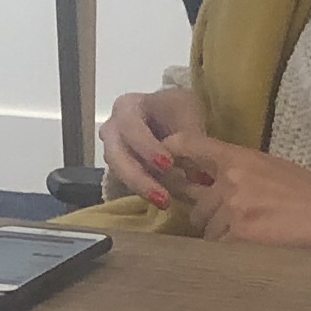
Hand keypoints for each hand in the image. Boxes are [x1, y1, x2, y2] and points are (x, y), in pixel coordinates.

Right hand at [102, 82, 205, 206]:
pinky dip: (144, 190)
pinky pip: (126, 181)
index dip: (147, 147)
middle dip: (139, 177)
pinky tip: (163, 199)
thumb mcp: (187, 113)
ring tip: (165, 202)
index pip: (130, 128)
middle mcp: (112, 128)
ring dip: (141, 188)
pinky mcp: (120, 167)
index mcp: (126, 107)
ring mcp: (113, 149)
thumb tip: (197, 173)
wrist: (172, 114)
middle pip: (116, 155)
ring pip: (118, 172)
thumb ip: (190, 139)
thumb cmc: (178, 109)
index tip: (168, 164)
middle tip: (162, 196)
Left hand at [159, 134, 310, 248]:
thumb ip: (239, 172)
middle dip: (210, 217)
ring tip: (255, 237)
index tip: (164, 163)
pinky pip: (219, 248)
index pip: (189, 145)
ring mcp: (234, 208)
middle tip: (239, 224)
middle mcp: (231, 179)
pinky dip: (232, 254)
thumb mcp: (273, 170)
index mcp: (240, 158)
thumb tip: (210, 181)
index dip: (170, 152)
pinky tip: (256, 251)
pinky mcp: (241, 235)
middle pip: (196, 204)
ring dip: (222, 237)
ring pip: (207, 230)